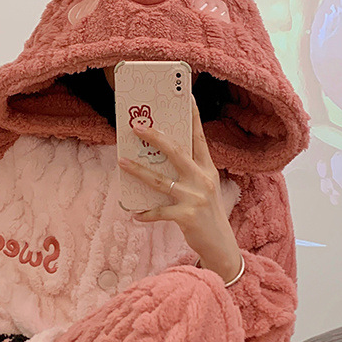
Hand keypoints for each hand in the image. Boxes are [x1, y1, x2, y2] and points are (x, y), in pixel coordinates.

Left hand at [118, 99, 243, 283]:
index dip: (193, 116)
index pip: (199, 137)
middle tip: (136, 126)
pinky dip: (145, 213)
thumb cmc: (207, 213)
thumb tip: (156, 159)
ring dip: (138, 171)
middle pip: (176, 151)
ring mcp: (195, 197)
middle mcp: (203, 179)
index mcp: (208, 169)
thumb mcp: (203, 188)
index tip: (187, 96)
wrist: (220, 245)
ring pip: (160, 180)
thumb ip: (187, 173)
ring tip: (121, 162)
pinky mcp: (187, 216)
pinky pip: (159, 211)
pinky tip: (135, 214)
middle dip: (155, 137)